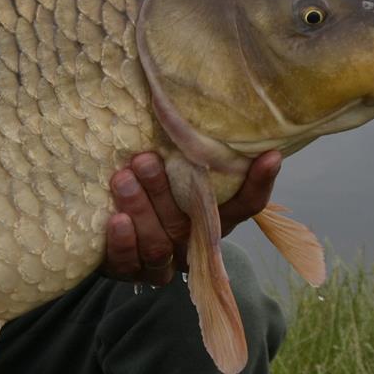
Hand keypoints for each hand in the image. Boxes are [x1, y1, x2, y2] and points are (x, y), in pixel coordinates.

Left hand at [102, 149, 280, 285]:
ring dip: (142, 209)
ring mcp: (164, 260)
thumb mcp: (169, 169)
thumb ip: (185, 153)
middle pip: (190, 222)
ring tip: (123, 178)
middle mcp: (194, 241)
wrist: (103, 226)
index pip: (246, 205)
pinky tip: (116, 219)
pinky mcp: (132, 271)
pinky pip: (131, 264)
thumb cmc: (146, 189)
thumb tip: (183, 102)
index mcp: (213, 217)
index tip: (269, 156)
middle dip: (165, 190)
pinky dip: (124, 242)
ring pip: (159, 243)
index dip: (260, 183)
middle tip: (145, 159)